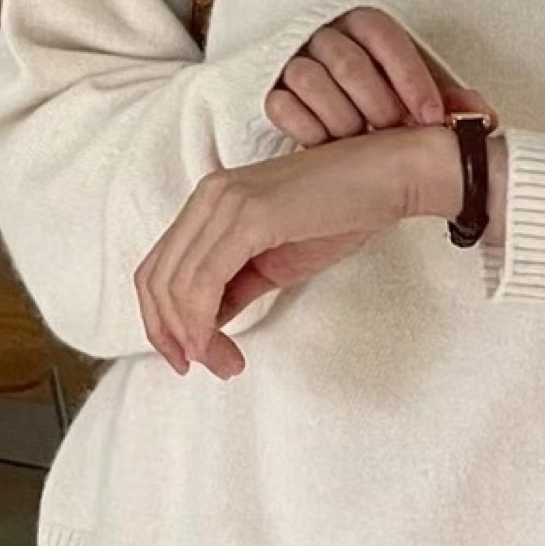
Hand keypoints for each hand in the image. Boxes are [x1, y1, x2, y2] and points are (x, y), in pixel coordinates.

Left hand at [136, 125, 459, 379]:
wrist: (390, 177)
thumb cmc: (343, 214)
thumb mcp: (277, 261)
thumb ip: (236, 287)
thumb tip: (206, 324)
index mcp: (210, 203)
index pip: (159, 269)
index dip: (160, 321)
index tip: (188, 357)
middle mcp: (208, 196)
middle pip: (155, 279)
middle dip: (171, 335)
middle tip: (203, 368)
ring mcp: (225, 202)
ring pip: (176, 285)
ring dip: (191, 337)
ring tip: (223, 365)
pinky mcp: (248, 214)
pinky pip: (204, 280)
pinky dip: (201, 322)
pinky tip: (218, 346)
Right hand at [265, 5, 495, 145]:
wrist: (341, 130)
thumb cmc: (386, 106)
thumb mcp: (420, 100)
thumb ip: (451, 104)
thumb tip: (483, 117)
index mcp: (364, 27)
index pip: (383, 36)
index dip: (409, 77)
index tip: (428, 115)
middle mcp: (327, 38)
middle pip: (346, 60)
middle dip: (377, 104)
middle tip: (392, 132)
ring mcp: (295, 63)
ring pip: (309, 79)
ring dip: (342, 119)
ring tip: (359, 141)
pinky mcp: (273, 93)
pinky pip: (281, 105)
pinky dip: (308, 129)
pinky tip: (328, 145)